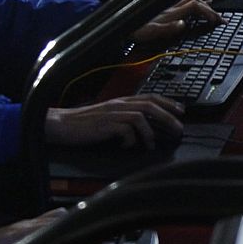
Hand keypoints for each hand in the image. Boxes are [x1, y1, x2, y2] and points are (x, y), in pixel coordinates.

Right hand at [44, 95, 183, 147]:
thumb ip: (124, 118)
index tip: (181, 110)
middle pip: (150, 105)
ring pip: (140, 116)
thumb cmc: (84, 124)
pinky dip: (130, 140)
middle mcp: (118, 104)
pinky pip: (125, 130)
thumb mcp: (108, 117)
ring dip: (150, 132)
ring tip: (151, 145)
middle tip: (179, 129)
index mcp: (120, 101)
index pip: (149, 96)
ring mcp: (112, 114)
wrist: (61, 125)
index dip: (167, 102)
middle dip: (168, 116)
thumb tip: (144, 128)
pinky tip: (128, 146)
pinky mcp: (105, 125)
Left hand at [132, 0, 221, 43]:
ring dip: (202, 4)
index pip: (195, 6)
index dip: (208, 12)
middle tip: (219, 18)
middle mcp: (170, 6)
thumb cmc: (134, 29)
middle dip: (209, 9)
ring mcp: (166, 6)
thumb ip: (168, 28)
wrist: (122, 24)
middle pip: (195, 1)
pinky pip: (182, 2)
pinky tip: (193, 7)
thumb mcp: (150, 32)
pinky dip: (191, 4)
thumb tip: (183, 24)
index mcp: (170, 12)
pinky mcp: (162, 8)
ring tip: (211, 9)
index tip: (217, 20)